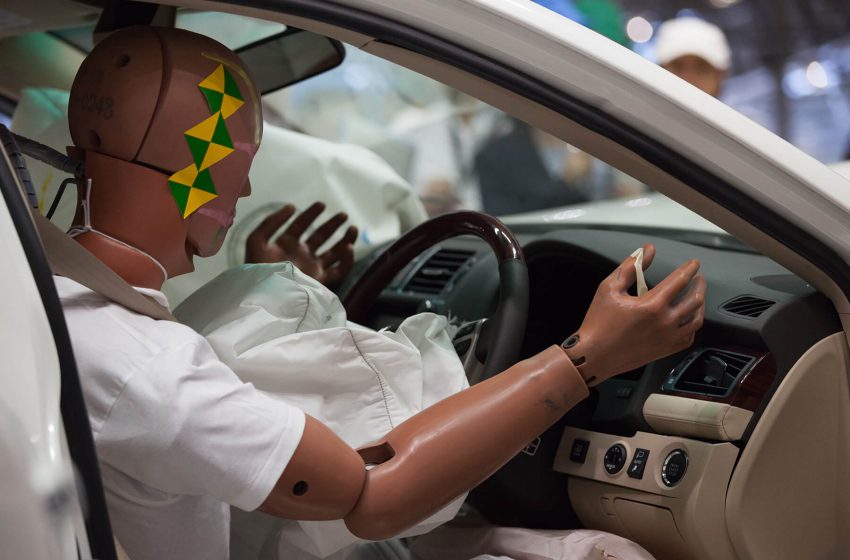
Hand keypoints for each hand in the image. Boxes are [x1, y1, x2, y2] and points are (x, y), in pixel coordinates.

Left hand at [245, 202, 357, 288]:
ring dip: (345, 240)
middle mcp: (301, 255)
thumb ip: (270, 222)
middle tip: (344, 215)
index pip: (301, 225)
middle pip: (321, 236)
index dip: (311, 213)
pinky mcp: (320, 281)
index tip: (322, 204)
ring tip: (353, 228)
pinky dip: (347, 261)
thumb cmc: (257, 270)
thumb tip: (292, 207)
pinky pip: (339, 271)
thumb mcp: (257, 241)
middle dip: (333, 224)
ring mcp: (311, 268)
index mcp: (286, 245)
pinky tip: (348, 248)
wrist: (263, 295)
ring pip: (334, 253)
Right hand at [563, 244, 705, 384]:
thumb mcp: (609, 288)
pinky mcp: (665, 350)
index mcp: (652, 305)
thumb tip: (646, 251)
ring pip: (696, 319)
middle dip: (698, 285)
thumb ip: (630, 267)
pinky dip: (692, 326)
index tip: (694, 263)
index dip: (689, 269)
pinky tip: (688, 319)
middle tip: (698, 278)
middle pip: (693, 299)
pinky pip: (688, 337)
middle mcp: (665, 322)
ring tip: (697, 296)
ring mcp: (668, 338)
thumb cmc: (598, 322)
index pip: (679, 281)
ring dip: (699, 305)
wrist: (594, 355)